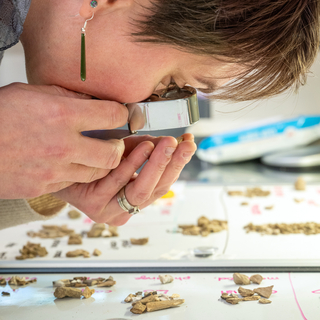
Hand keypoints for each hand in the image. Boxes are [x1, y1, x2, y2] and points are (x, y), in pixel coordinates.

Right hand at [0, 82, 127, 198]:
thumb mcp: (31, 93)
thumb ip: (67, 97)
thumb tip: (93, 101)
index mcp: (61, 115)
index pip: (112, 115)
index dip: (122, 114)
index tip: (120, 115)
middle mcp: (62, 144)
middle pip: (113, 153)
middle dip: (118, 147)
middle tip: (113, 141)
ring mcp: (54, 170)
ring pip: (97, 172)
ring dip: (100, 162)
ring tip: (93, 153)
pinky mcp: (44, 186)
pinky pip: (74, 182)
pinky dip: (78, 173)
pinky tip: (69, 163)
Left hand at [54, 133, 196, 225]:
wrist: (57, 167)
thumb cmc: (93, 159)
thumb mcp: (124, 153)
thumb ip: (144, 150)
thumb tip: (169, 140)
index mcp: (136, 197)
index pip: (165, 182)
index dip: (179, 163)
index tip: (190, 143)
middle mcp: (128, 208)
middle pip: (158, 189)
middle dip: (173, 164)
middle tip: (184, 144)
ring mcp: (112, 211)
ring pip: (141, 190)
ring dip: (156, 164)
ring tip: (166, 143)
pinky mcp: (96, 207)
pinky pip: (118, 183)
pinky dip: (131, 165)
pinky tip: (143, 147)